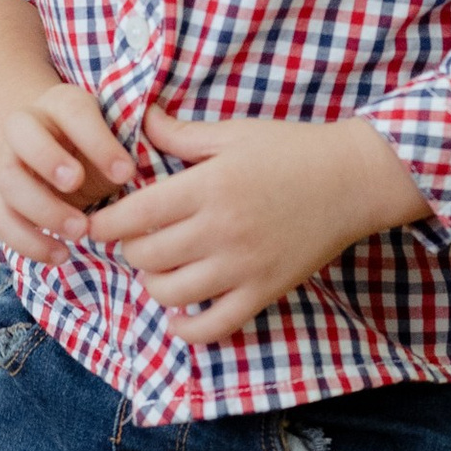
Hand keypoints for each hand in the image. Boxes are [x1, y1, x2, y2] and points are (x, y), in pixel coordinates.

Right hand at [0, 77, 134, 261]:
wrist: (58, 157)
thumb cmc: (99, 149)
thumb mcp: (119, 136)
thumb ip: (140, 138)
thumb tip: (173, 137)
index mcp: (60, 103)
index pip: (72, 110)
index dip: (97, 141)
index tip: (126, 173)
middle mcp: (26, 126)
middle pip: (20, 133)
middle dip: (49, 160)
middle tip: (78, 186)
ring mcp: (7, 161)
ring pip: (6, 179)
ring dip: (40, 208)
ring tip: (79, 232)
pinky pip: (0, 219)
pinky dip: (27, 240)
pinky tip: (60, 254)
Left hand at [89, 104, 431, 341]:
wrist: (352, 179)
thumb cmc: (291, 150)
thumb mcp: (233, 132)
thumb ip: (180, 134)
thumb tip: (138, 121)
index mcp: (208, 187)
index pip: (135, 215)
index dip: (106, 224)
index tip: (97, 224)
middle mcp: (220, 230)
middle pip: (146, 256)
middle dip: (130, 249)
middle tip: (137, 239)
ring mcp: (242, 266)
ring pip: (170, 293)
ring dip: (154, 283)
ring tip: (159, 269)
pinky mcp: (263, 291)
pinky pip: (214, 326)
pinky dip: (187, 329)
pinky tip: (177, 318)